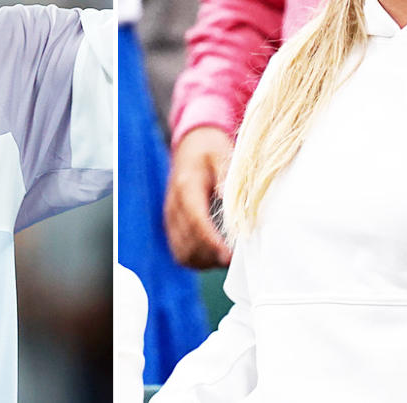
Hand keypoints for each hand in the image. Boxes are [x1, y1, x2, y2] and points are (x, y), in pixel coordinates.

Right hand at [165, 126, 234, 268]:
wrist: (191, 146)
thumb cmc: (211, 151)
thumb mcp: (223, 157)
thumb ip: (227, 180)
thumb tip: (234, 206)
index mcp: (187, 186)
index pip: (196, 220)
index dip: (211, 241)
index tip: (228, 256)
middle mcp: (174, 204)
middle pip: (188, 241)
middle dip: (211, 255)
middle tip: (236, 260)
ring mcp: (170, 216)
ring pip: (181, 251)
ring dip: (204, 260)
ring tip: (226, 260)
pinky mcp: (171, 224)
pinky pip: (179, 251)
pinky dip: (196, 259)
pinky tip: (214, 257)